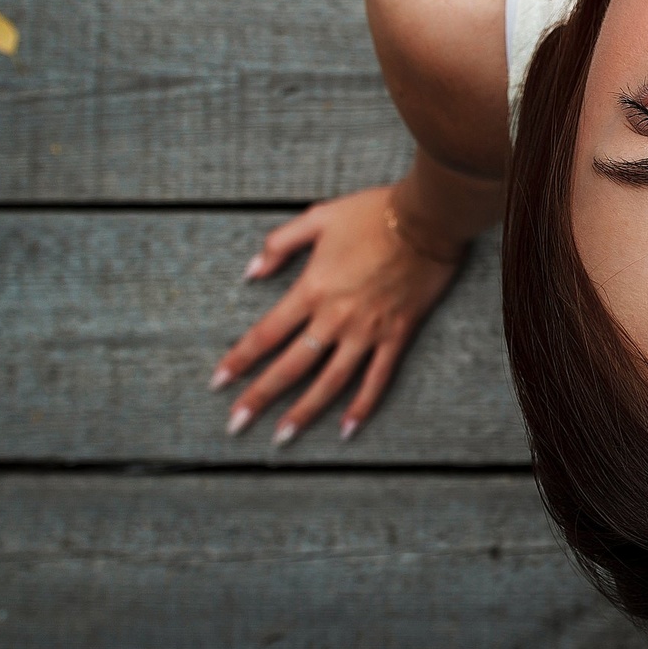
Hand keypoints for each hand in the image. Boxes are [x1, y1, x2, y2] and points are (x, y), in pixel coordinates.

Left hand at [210, 186, 461, 444]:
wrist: (429, 217)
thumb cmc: (373, 213)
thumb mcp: (318, 217)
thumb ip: (280, 244)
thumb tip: (251, 272)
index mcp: (313, 288)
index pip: (266, 333)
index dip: (239, 359)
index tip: (219, 381)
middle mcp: (336, 317)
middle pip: (291, 366)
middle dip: (260, 397)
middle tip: (236, 424)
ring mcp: (368, 330)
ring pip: (331, 381)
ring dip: (305, 411)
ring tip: (283, 436)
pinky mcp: (397, 334)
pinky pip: (378, 377)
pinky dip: (363, 405)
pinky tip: (347, 428)